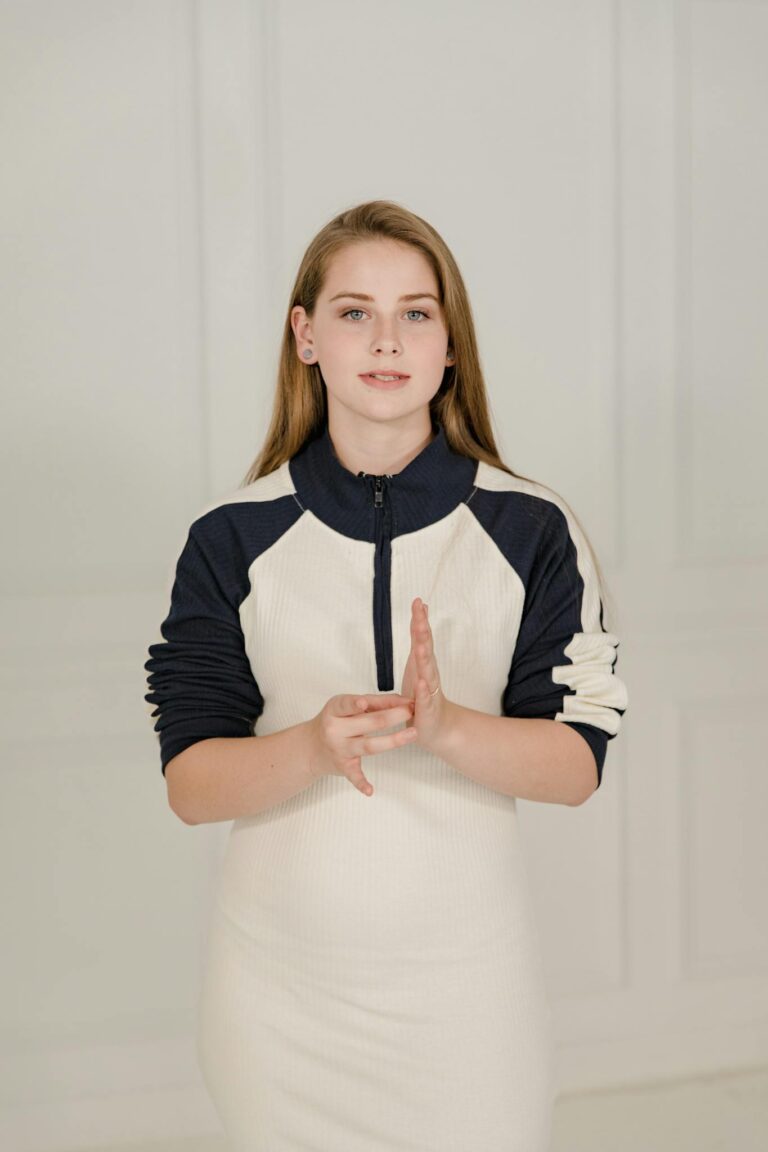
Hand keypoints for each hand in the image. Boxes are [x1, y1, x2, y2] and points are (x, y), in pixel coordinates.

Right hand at [308, 692, 417, 796]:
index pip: (347, 705)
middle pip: (367, 723)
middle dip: (392, 716)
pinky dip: (361, 783)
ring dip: (392, 740)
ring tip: (412, 734)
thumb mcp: (348, 707)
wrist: (311, 747)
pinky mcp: (343, 767)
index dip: (357, 704)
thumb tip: (405, 701)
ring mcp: (340, 749)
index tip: (365, 703)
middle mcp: (335, 730)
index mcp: (335, 710)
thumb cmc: (337, 721)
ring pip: (368, 746)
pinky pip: (354, 776)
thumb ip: (375, 702)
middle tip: (410, 711)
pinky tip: (370, 790)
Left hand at [400, 597, 451, 751]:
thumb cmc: (423, 692)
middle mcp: (429, 672)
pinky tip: (422, 683)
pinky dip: (423, 691)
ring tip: (420, 645)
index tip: (417, 601)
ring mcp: (429, 690)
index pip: (422, 637)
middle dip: (423, 632)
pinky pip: (424, 699)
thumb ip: (419, 635)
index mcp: (424, 661)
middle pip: (426, 649)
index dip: (420, 619)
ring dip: (424, 658)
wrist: (436, 726)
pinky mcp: (427, 709)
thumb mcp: (418, 659)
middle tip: (420, 615)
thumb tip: (422, 608)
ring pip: (427, 671)